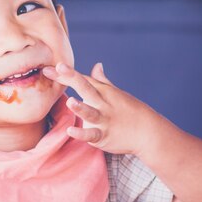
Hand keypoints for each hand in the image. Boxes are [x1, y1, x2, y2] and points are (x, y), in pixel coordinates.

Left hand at [42, 62, 156, 154]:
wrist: (148, 131)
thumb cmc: (130, 111)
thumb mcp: (117, 93)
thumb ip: (103, 81)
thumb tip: (97, 66)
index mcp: (104, 91)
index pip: (83, 79)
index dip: (68, 73)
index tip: (53, 65)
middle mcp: (103, 103)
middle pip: (86, 88)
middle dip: (72, 78)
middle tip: (58, 68)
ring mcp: (104, 120)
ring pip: (90, 112)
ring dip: (80, 107)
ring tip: (70, 102)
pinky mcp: (104, 136)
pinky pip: (91, 134)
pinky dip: (82, 133)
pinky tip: (70, 131)